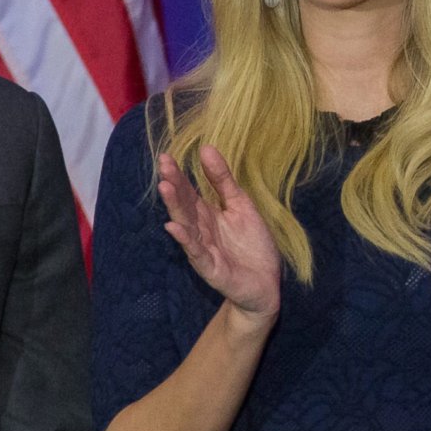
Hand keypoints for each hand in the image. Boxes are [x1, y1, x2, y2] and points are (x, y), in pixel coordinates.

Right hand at [157, 146, 280, 317]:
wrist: (266, 282)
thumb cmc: (251, 244)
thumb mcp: (241, 205)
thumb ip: (223, 181)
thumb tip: (207, 148)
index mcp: (207, 214)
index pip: (188, 192)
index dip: (178, 175)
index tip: (166, 156)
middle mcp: (200, 230)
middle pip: (184, 205)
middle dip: (174, 185)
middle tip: (164, 164)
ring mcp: (203, 249)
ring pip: (185, 226)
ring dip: (175, 208)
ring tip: (166, 187)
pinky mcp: (210, 268)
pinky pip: (196, 252)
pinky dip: (185, 240)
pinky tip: (173, 227)